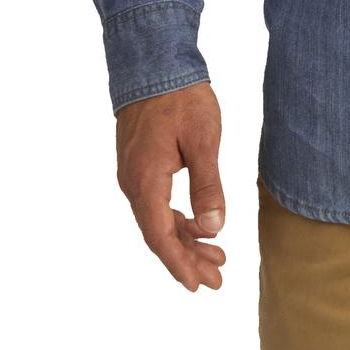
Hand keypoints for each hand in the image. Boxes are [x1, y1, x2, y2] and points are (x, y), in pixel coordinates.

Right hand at [115, 81, 226, 290]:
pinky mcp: (140, 166)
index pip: (160, 237)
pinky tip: (199, 227)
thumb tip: (213, 228)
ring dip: (185, 241)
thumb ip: (207, 185)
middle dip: (187, 260)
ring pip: (158, 220)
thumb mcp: (203, 139)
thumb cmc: (180, 97)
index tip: (197, 286)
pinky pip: (157, 204)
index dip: (179, 265)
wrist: (153, 63)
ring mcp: (134, 175)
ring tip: (215, 258)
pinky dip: (179, 220)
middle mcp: (133, 184)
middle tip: (217, 280)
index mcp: (145, 181)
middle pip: (159, 234)